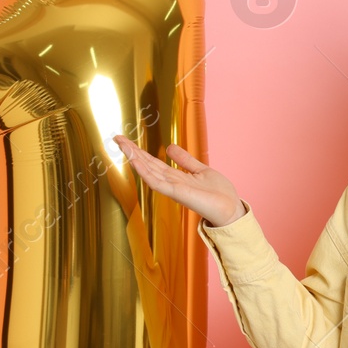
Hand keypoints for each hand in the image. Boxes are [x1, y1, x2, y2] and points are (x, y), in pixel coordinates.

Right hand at [112, 134, 243, 226]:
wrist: (230, 209)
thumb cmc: (219, 194)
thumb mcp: (201, 170)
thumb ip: (184, 160)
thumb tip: (169, 147)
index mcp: (176, 177)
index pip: (153, 162)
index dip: (140, 151)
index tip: (126, 140)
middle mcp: (171, 182)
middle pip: (147, 164)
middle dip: (132, 152)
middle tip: (117, 138)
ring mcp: (172, 188)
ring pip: (149, 171)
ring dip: (135, 158)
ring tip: (123, 145)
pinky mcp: (177, 193)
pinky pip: (157, 182)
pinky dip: (145, 173)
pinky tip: (136, 162)